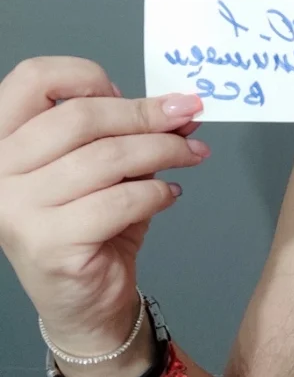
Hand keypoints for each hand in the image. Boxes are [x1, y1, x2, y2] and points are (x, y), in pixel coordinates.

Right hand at [0, 56, 208, 355]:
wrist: (82, 300)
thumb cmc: (90, 224)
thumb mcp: (105, 165)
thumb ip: (129, 131)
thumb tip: (179, 106)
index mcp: (1, 140)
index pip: (33, 78)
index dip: (87, 76)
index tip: (130, 93)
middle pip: (82, 116)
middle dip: (146, 114)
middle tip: (187, 117)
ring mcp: (17, 208)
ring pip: (108, 157)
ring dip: (164, 150)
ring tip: (191, 155)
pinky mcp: (50, 242)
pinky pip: (120, 199)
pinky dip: (156, 192)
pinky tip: (169, 195)